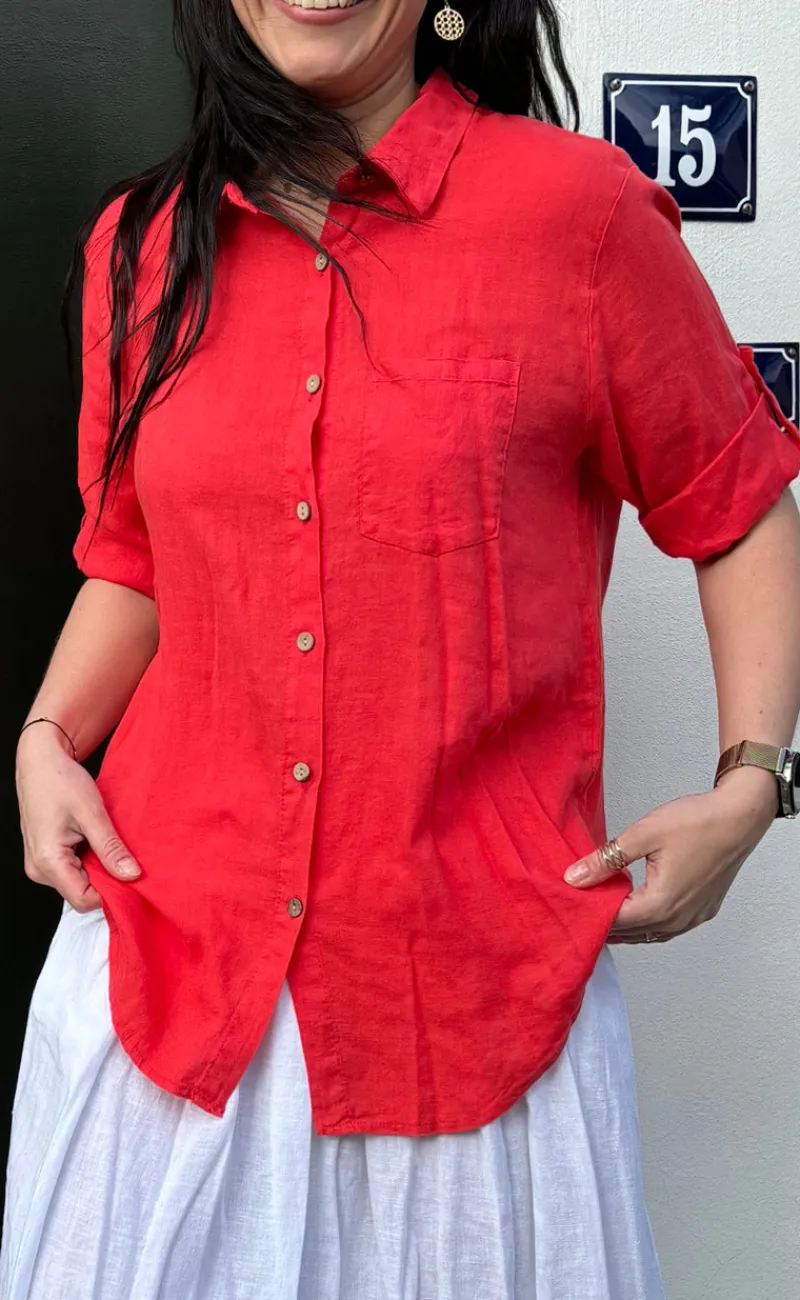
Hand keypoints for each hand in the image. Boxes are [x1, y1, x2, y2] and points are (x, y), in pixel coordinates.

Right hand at [16, 724, 140, 912]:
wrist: (40, 760)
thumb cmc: (61, 780)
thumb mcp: (92, 814)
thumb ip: (111, 848)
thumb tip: (131, 875)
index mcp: (48, 861)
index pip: (84, 900)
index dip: (111, 893)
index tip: (133, 876)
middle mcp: (39, 869)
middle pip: (81, 893)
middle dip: (106, 879)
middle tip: (125, 856)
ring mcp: (39, 864)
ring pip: (78, 881)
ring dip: (98, 868)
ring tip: (108, 842)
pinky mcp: (45, 856)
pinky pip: (72, 869)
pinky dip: (89, 859)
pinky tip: (97, 840)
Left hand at [563, 766, 778, 943]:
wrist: (739, 816)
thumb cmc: (697, 822)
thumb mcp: (642, 834)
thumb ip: (606, 860)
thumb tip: (575, 878)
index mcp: (661, 904)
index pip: (615, 922)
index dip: (590, 915)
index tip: (571, 906)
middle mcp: (679, 919)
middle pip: (632, 932)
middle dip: (605, 924)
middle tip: (580, 911)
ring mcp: (694, 917)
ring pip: (650, 933)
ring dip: (627, 926)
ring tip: (602, 913)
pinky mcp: (703, 910)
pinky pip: (669, 927)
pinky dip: (648, 923)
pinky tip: (637, 908)